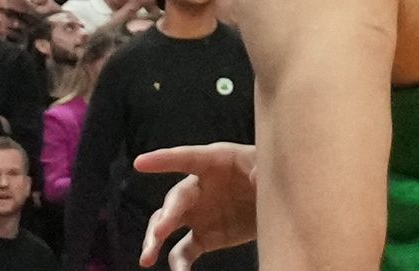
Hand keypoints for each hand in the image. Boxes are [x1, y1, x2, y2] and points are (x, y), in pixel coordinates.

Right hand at [133, 144, 259, 266]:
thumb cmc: (271, 172)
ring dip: (155, 239)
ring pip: (168, 225)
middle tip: (159, 233)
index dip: (164, 159)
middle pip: (176, 199)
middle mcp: (200, 186)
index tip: (140, 162)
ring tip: (147, 258)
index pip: (187, 157)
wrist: (279, 201)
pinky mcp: (205, 236)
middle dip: (166, 216)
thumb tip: (257, 178)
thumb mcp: (271, 167)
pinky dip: (179, 264)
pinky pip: (184, 250)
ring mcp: (199, 213)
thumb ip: (262, 172)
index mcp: (215, 161)